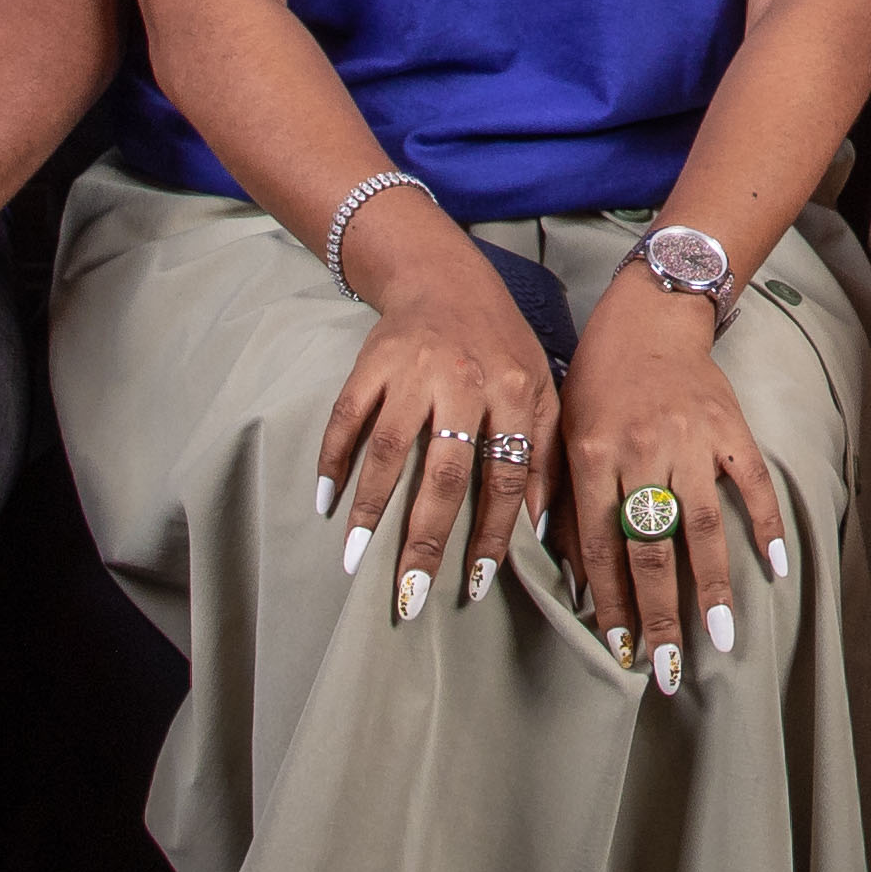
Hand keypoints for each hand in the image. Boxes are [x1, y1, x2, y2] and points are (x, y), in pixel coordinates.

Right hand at [318, 200, 561, 623]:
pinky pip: (347, 417)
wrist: (445, 278)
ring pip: (388, 450)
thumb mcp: (540, 391)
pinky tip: (326, 502)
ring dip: (370, 509)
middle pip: (443, 475)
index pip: (503, 479)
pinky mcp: (371, 362)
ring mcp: (413, 371)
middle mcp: (464, 381)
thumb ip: (544, 456)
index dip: (488, 536)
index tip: (472, 586)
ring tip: (356, 560)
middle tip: (408, 593)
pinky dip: (333, 458)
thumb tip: (538, 532)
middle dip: (424, 539)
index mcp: (512, 394)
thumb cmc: (500, 346)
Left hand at [557, 284, 788, 698]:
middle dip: (659, 613)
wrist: (649, 316)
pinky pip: (752, 484)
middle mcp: (641, 452)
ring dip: (709, 587)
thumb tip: (571, 573)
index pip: (601, 546)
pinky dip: (765, 526)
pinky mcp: (729, 429)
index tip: (621, 650)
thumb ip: (565, 498)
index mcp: (593, 456)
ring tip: (718, 637)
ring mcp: (690, 441)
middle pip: (651, 548)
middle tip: (668, 666)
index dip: (611, 603)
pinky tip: (774, 568)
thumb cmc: (597, 380)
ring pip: (700, 527)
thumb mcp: (564, 431)